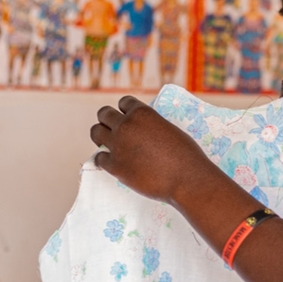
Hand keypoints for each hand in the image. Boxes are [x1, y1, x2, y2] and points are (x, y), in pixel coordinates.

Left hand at [92, 96, 216, 204]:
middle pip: (104, 114)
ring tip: (110, 144)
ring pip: (96, 132)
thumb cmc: (186, 155)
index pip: (124, 102)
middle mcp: (126, 125)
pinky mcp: (115, 166)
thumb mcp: (170, 129)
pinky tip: (112, 163)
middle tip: (115, 131)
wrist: (186, 180)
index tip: (128, 118)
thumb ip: (152, 126)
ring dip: (101, 137)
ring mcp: (118, 146)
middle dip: (108, 121)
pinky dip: (105, 160)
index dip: (126, 110)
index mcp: (142, 113)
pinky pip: (99, 158)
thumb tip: (145, 131)